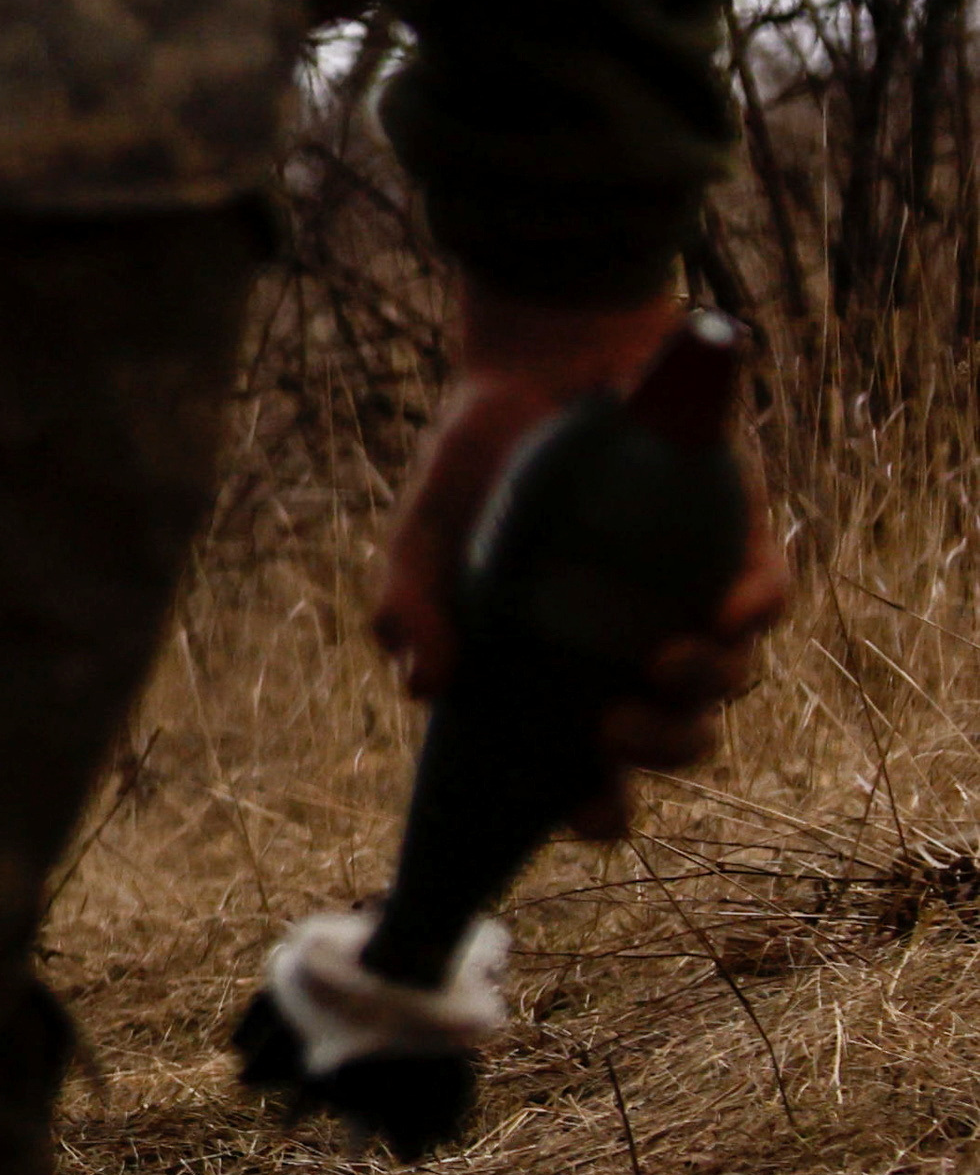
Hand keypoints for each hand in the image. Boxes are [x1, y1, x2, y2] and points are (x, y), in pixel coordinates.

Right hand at [376, 288, 790, 843]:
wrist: (536, 363)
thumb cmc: (476, 465)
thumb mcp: (418, 541)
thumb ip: (405, 613)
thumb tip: (428, 687)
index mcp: (560, 673)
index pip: (591, 769)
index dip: (598, 808)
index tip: (588, 811)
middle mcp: (634, 647)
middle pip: (676, 738)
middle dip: (658, 752)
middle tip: (612, 729)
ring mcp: (691, 597)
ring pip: (730, 679)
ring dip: (704, 693)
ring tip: (663, 662)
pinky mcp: (738, 538)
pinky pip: (769, 596)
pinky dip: (755, 615)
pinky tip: (727, 617)